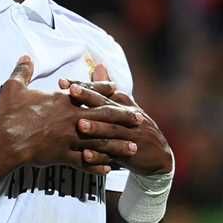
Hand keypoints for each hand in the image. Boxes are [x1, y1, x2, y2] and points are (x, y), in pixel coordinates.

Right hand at [0, 56, 140, 174]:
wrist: (6, 141)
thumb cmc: (10, 114)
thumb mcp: (14, 87)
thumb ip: (23, 71)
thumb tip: (25, 56)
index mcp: (64, 102)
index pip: (90, 93)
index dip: (105, 90)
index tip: (119, 89)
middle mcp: (72, 119)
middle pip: (103, 117)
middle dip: (122, 118)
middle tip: (138, 119)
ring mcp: (70, 140)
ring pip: (100, 142)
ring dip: (117, 145)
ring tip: (132, 148)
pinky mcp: (64, 157)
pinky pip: (85, 163)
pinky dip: (98, 166)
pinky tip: (109, 169)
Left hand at [58, 65, 173, 175]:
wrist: (158, 154)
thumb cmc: (134, 127)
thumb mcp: (123, 106)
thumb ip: (107, 89)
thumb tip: (97, 66)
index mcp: (123, 103)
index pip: (102, 91)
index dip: (84, 86)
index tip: (64, 81)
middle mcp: (127, 116)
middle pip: (106, 106)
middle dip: (89, 98)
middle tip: (71, 91)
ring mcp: (129, 136)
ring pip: (111, 130)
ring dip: (96, 128)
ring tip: (80, 125)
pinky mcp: (129, 154)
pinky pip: (112, 155)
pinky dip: (99, 157)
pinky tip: (85, 156)